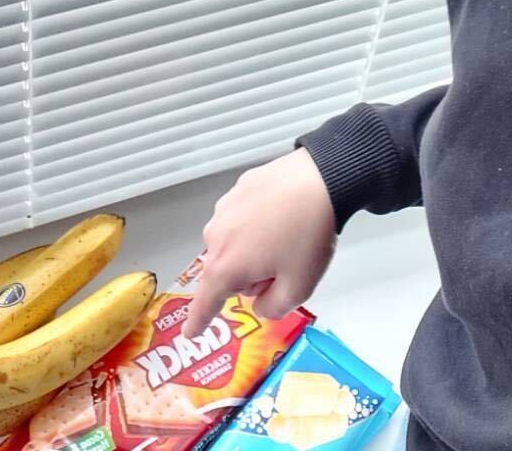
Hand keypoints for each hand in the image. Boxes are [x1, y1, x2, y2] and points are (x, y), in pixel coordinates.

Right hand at [180, 147, 336, 337]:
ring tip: (287, 236)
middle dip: (249, 276)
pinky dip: (257, 221)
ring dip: (252, 247)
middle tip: (283, 267)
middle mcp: (216, 237)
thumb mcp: (298, 288)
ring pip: (233, 242)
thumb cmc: (307, 236)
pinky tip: (283, 213)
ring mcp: (224, 208)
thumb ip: (273, 308)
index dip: (198, 320)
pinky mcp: (237, 188)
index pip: (205, 302)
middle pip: (226, 270)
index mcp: (226, 267)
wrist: (320, 179)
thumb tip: (260, 302)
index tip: (191, 332)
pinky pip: (242, 216)